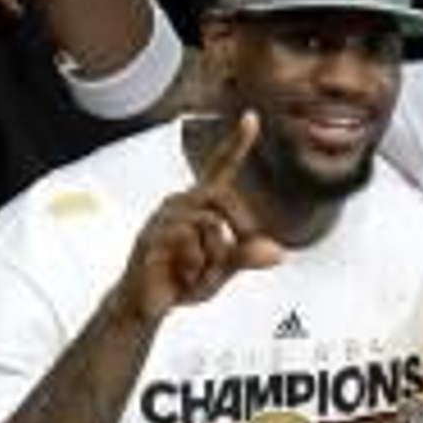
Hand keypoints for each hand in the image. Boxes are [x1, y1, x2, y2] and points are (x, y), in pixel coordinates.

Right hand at [111, 113, 282, 325]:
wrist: (144, 306)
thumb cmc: (180, 281)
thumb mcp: (221, 271)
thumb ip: (246, 258)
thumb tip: (278, 253)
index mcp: (198, 203)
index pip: (220, 167)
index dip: (237, 143)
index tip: (252, 117)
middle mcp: (179, 202)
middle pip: (223, 198)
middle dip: (239, 230)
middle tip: (234, 259)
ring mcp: (163, 217)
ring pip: (211, 224)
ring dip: (214, 257)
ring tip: (198, 274)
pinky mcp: (152, 236)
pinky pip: (190, 241)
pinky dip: (197, 266)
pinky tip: (184, 276)